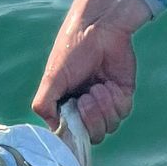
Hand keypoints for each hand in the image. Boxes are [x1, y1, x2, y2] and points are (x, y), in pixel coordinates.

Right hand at [33, 0, 153, 139]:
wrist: (100, 29)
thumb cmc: (71, 50)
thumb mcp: (51, 79)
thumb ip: (43, 105)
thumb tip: (51, 127)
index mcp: (66, 106)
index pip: (71, 136)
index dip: (73, 135)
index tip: (72, 120)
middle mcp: (85, 108)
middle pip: (92, 136)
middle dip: (90, 120)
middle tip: (85, 98)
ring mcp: (105, 103)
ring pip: (109, 127)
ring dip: (102, 108)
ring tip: (97, 87)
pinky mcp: (123, 95)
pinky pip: (122, 113)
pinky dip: (114, 101)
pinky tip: (108, 85)